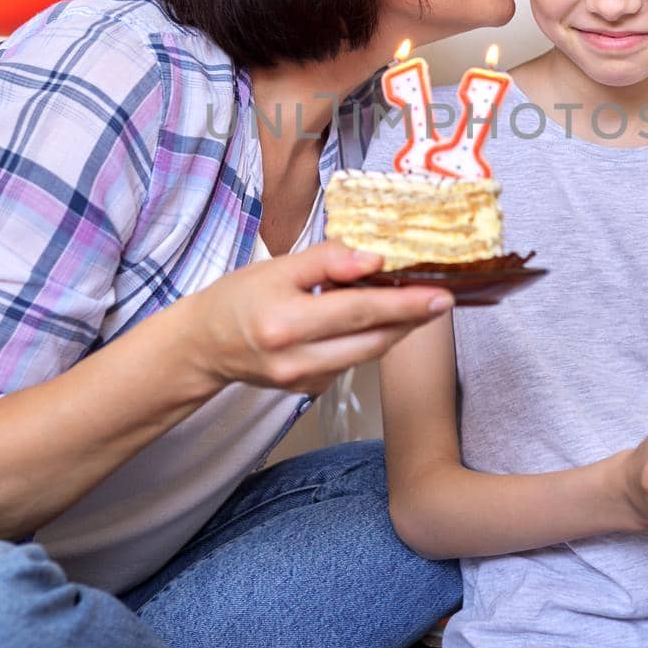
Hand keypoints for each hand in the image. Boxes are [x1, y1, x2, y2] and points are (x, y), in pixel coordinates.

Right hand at [178, 239, 454, 396]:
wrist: (204, 346)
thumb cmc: (239, 299)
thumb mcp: (278, 268)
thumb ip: (328, 260)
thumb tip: (375, 257)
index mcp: (286, 323)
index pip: (359, 311)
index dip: (404, 304)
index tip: (441, 295)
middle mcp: (297, 359)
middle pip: (373, 339)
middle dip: (412, 318)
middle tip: (443, 298)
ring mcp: (305, 381)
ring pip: (368, 354)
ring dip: (397, 329)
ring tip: (417, 302)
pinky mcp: (310, 390)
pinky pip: (352, 362)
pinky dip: (371, 339)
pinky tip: (379, 319)